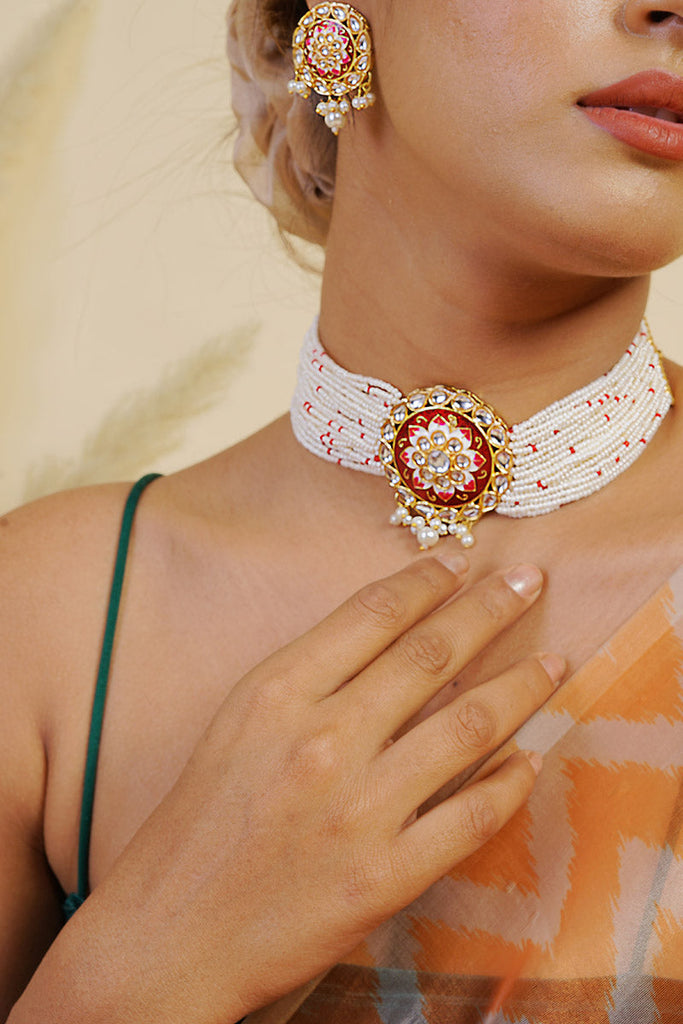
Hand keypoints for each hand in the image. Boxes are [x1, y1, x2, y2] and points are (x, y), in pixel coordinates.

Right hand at [13, 556, 561, 1023]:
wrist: (171, 928)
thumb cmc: (203, 818)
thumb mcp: (241, 721)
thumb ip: (312, 676)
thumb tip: (394, 636)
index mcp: (278, 693)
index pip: (372, 614)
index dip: (427, 580)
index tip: (464, 560)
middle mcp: (323, 740)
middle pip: (431, 655)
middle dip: (492, 608)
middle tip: (532, 581)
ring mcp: (359, 810)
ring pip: (467, 727)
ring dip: (521, 687)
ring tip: (555, 663)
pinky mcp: (384, 877)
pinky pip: (471, 817)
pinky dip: (509, 784)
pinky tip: (528, 761)